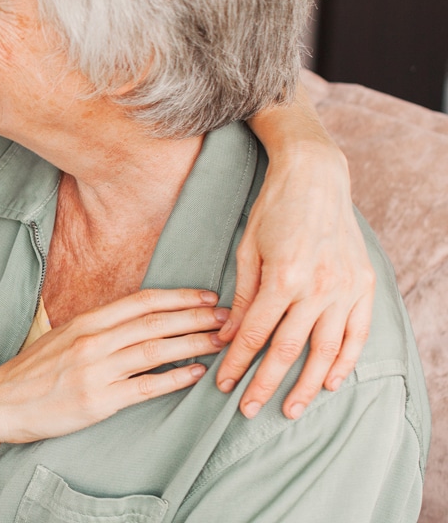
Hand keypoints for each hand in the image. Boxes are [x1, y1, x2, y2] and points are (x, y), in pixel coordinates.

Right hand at [0, 288, 227, 442]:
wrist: (0, 401)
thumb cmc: (33, 371)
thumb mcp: (63, 337)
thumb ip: (97, 328)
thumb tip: (135, 321)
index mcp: (86, 321)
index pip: (141, 301)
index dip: (178, 297)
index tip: (207, 296)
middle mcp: (93, 341)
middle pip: (154, 322)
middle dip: (196, 317)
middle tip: (228, 316)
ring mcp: (96, 370)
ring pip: (155, 350)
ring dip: (193, 344)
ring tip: (222, 342)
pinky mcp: (99, 401)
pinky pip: (145, 386)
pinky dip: (174, 378)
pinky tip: (196, 374)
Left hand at [215, 142, 373, 419]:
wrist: (316, 179)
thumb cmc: (273, 210)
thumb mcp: (247, 250)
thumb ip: (241, 297)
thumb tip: (228, 338)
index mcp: (284, 278)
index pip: (256, 334)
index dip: (238, 364)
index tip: (224, 385)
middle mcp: (318, 288)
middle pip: (288, 350)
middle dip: (266, 384)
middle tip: (248, 410)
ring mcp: (346, 289)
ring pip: (325, 350)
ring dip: (306, 384)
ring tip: (291, 409)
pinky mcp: (364, 286)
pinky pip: (357, 334)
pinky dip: (345, 361)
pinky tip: (329, 382)